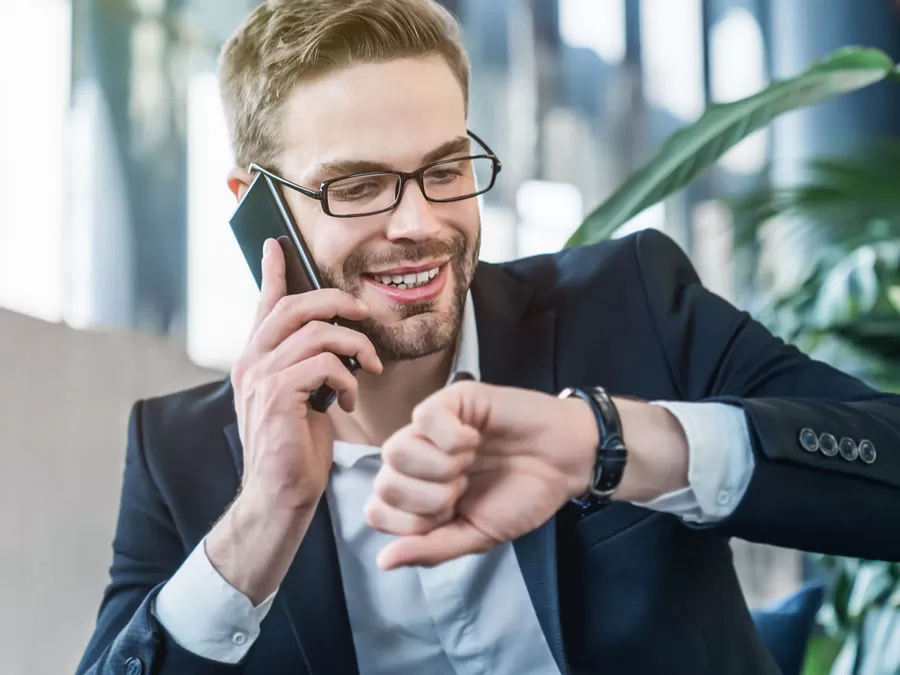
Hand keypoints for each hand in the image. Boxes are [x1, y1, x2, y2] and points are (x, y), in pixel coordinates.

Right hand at [231, 238, 382, 509]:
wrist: (279, 496)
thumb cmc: (295, 449)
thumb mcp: (300, 398)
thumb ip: (306, 365)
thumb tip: (334, 338)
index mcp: (254, 359)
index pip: (263, 305)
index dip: (272, 272)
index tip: (276, 245)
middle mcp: (251, 362)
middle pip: (295, 307)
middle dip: (337, 301)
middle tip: (364, 313)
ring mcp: (261, 378)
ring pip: (316, 332)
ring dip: (354, 345)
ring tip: (367, 367)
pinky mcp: (278, 396)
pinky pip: (325, 364)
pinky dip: (347, 379)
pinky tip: (348, 401)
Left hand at [364, 382, 598, 569]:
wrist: (565, 462)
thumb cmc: (522, 496)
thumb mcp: (478, 535)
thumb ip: (432, 549)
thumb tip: (383, 561)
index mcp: (419, 494)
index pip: (377, 512)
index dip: (412, 523)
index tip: (452, 516)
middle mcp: (417, 460)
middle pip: (384, 483)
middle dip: (429, 498)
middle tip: (464, 488)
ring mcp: (430, 428)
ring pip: (396, 449)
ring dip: (439, 468)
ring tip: (470, 463)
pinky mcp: (451, 399)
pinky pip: (423, 417)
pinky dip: (451, 437)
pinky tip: (474, 440)